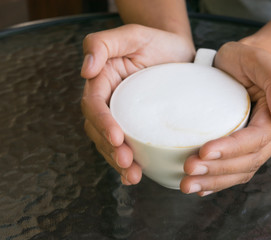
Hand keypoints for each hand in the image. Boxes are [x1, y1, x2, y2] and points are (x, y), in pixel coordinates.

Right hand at [81, 24, 194, 184]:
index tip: (116, 137)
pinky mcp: (138, 125)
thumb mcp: (132, 34)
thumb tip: (86, 70)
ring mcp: (123, 115)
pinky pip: (129, 145)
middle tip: (126, 163)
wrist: (180, 52)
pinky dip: (130, 162)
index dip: (102, 123)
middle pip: (99, 130)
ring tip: (132, 175)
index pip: (94, 105)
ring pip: (111, 143)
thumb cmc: (157, 41)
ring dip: (118, 161)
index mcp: (102, 81)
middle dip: (110, 149)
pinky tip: (136, 174)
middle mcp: (109, 101)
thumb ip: (102, 44)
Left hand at [180, 41, 270, 195]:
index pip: (255, 140)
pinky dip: (216, 182)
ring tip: (187, 185)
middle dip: (217, 169)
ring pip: (238, 171)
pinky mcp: (239, 149)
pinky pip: (231, 171)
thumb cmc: (247, 60)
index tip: (204, 151)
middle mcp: (268, 137)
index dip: (231, 149)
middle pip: (246, 162)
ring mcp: (254, 146)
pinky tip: (200, 188)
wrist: (236, 64)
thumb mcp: (261, 61)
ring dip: (213, 181)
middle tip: (189, 170)